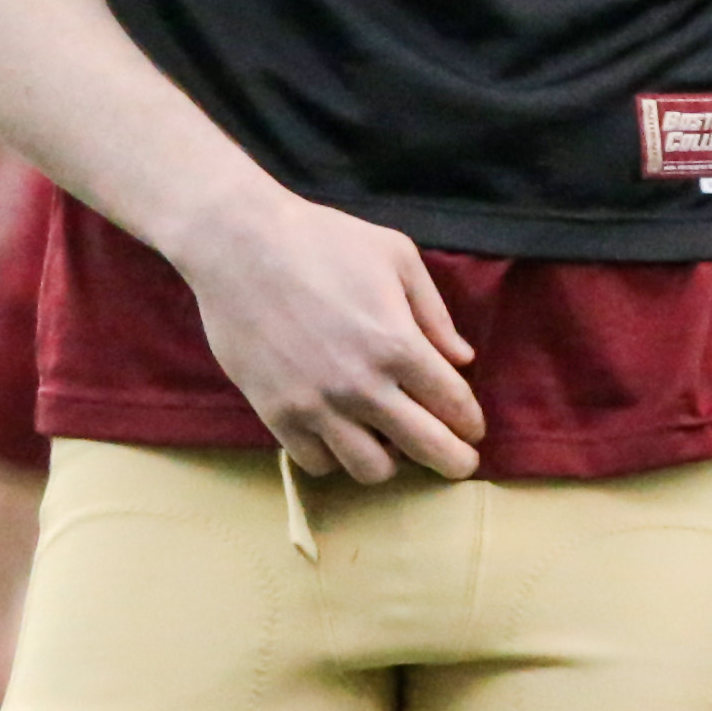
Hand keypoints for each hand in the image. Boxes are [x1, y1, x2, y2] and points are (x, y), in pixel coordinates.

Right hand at [171, 184, 483, 483]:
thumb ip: (434, 312)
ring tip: (390, 443)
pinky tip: (340, 436)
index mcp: (398, 343)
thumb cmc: (322, 240)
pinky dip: (335, 458)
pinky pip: (316, 463)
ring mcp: (316, 405)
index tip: (472, 429)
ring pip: (371, 470)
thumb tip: (463, 358)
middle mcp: (361, 385)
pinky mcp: (276, 414)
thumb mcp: (396, 256)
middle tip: (457, 461)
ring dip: (390, 461)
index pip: (454, 405)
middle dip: (452, 460)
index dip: (470, 422)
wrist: (239, 244)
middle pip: (426, 448)